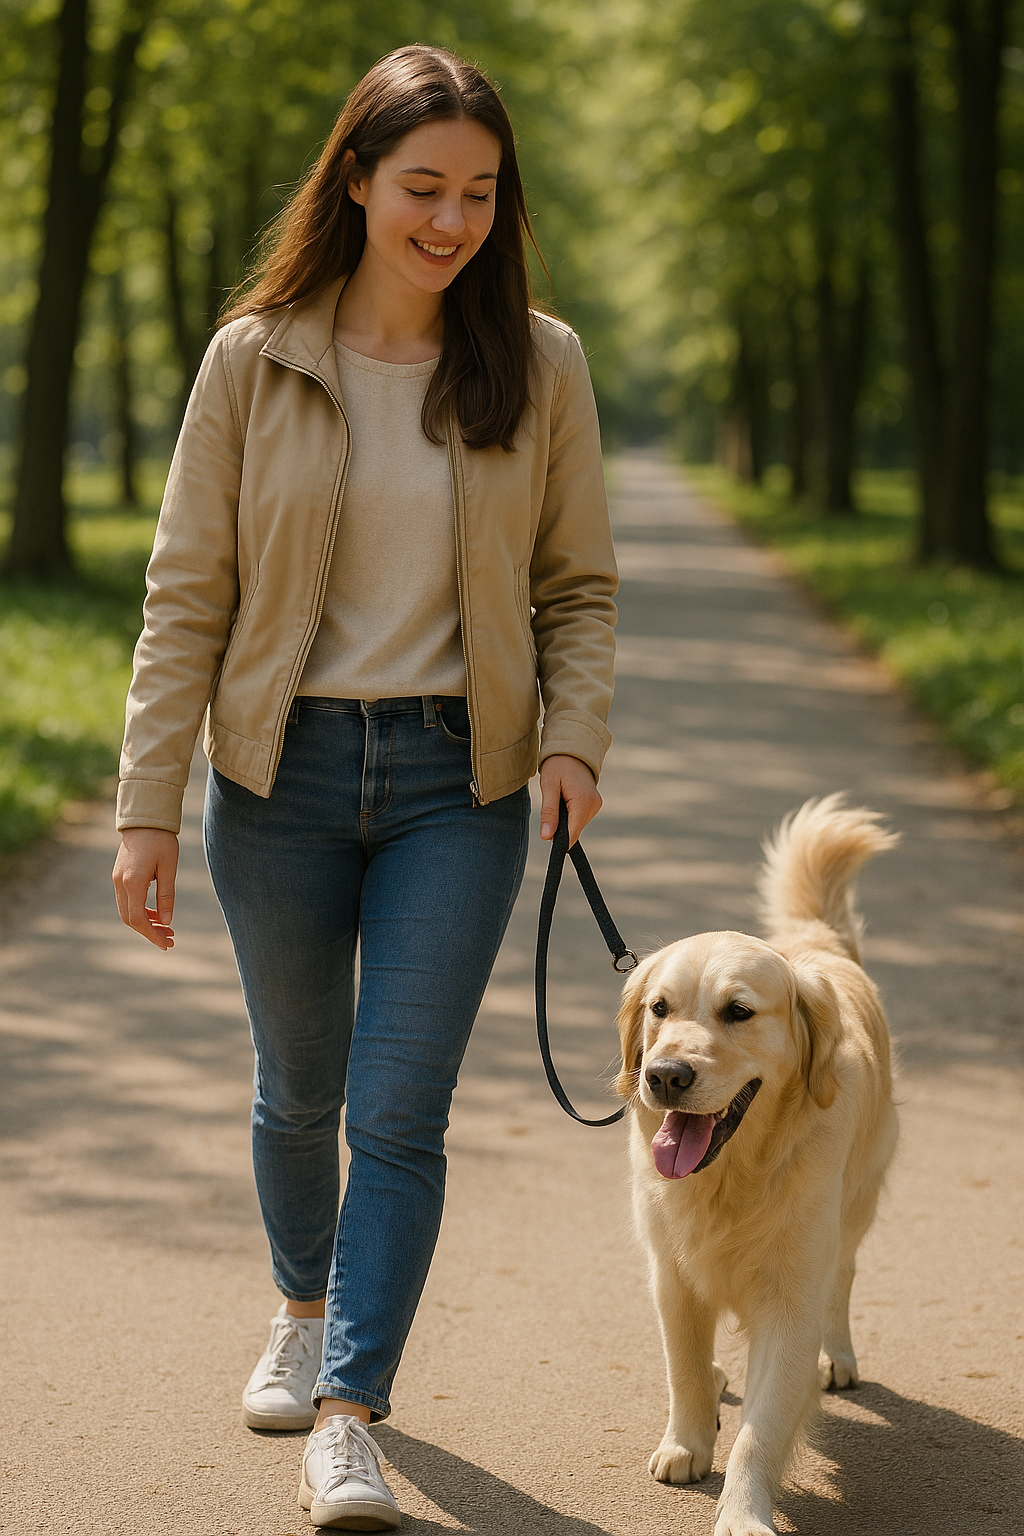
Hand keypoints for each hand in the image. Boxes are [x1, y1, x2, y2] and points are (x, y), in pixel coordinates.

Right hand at [112, 828, 178, 949]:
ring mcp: (117, 880)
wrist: (144, 819)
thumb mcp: (169, 868)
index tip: (167, 944)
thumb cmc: (161, 841)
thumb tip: (166, 922)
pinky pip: (127, 901)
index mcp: (132, 883)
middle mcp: (120, 883)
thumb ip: (167, 896)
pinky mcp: (119, 876)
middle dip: (149, 932)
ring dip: (145, 922)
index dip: (152, 935)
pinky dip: (140, 911)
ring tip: (166, 928)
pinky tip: (156, 913)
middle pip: (130, 919)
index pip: (138, 919)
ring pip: (127, 911)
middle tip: (170, 938)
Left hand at [539, 754, 601, 846]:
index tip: (546, 834)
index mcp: (583, 802)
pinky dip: (570, 814)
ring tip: (559, 799)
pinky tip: (565, 799)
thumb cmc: (558, 764)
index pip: (571, 834)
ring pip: (576, 825)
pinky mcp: (594, 804)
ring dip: (565, 819)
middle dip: (560, 826)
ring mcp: (596, 805)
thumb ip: (548, 813)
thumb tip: (546, 837)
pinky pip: (580, 818)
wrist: (572, 748)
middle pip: (573, 831)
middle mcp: (593, 805)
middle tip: (552, 805)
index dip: (558, 839)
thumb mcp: (549, 786)